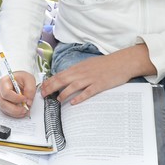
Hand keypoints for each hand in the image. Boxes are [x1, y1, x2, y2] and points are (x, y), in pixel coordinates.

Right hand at [0, 70, 35, 117]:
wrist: (20, 79)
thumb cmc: (22, 78)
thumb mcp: (29, 79)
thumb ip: (30, 90)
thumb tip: (28, 102)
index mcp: (4, 81)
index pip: (6, 93)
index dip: (16, 98)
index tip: (25, 99)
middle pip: (3, 103)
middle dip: (15, 109)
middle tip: (25, 109)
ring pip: (4, 108)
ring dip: (15, 112)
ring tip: (24, 111)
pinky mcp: (2, 102)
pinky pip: (6, 110)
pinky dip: (14, 113)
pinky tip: (20, 112)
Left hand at [41, 45, 155, 104]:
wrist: (121, 62)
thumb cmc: (104, 64)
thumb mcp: (87, 65)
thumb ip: (77, 71)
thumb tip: (65, 77)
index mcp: (78, 67)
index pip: (59, 74)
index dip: (49, 81)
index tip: (42, 88)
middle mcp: (82, 72)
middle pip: (63, 80)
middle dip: (51, 87)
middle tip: (44, 95)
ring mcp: (91, 79)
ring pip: (73, 86)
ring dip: (64, 93)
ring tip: (57, 100)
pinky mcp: (100, 85)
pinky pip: (88, 92)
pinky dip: (80, 97)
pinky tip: (74, 102)